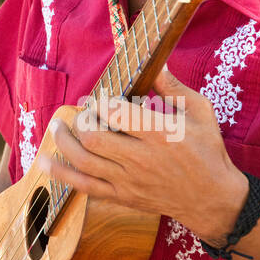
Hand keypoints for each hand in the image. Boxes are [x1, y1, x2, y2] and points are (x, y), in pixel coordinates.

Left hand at [34, 65, 246, 243]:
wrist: (214, 199)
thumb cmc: (207, 150)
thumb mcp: (200, 112)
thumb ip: (173, 87)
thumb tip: (154, 60)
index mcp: (160, 133)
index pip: (117, 113)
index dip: (100, 102)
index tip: (99, 97)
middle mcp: (141, 159)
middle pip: (94, 137)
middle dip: (80, 119)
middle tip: (80, 111)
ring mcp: (129, 181)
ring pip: (84, 161)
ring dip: (64, 141)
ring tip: (58, 127)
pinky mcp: (123, 197)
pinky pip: (85, 187)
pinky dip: (61, 174)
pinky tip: (45, 161)